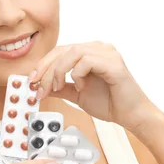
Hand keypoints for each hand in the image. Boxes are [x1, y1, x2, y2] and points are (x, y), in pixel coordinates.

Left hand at [29, 41, 156, 133]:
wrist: (131, 116)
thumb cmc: (110, 103)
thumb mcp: (77, 94)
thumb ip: (61, 87)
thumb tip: (39, 86)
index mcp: (90, 52)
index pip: (60, 51)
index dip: (43, 65)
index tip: (32, 82)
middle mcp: (98, 47)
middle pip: (62, 50)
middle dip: (46, 69)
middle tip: (38, 87)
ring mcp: (107, 53)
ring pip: (72, 53)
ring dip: (58, 72)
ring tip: (58, 88)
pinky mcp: (113, 62)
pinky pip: (86, 61)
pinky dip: (77, 74)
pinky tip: (81, 87)